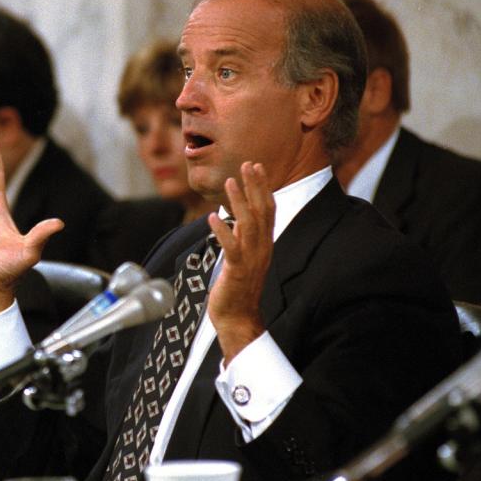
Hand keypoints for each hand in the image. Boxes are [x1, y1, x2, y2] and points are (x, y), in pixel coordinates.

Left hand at [206, 162, 274, 364]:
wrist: (238, 317)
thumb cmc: (238, 288)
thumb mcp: (242, 256)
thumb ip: (241, 236)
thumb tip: (235, 217)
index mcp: (264, 244)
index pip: (267, 209)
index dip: (262, 187)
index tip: (256, 166)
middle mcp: (262, 249)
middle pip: (262, 211)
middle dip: (255, 186)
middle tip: (248, 163)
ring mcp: (251, 260)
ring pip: (248, 225)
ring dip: (239, 202)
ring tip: (230, 182)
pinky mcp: (237, 271)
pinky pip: (231, 248)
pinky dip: (222, 231)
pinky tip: (212, 218)